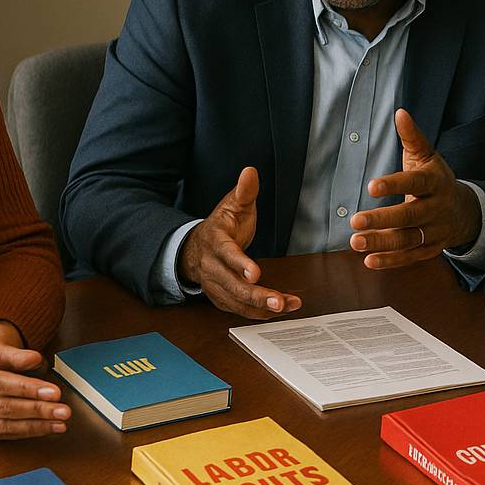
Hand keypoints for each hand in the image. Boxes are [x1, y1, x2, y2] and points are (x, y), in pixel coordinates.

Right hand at [0, 300, 69, 438]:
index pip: (0, 383)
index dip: (28, 388)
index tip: (52, 390)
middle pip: (7, 408)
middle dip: (38, 410)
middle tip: (66, 410)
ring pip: (4, 426)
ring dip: (35, 427)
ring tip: (61, 425)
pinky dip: (20, 434)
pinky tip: (40, 431)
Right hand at [177, 166, 300, 318]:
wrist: (196, 249)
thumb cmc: (221, 227)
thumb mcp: (231, 206)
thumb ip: (243, 192)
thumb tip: (250, 172)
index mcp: (216, 242)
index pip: (227, 254)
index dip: (240, 265)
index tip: (255, 273)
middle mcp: (213, 267)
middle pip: (233, 286)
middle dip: (257, 296)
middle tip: (280, 301)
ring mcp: (215, 285)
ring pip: (237, 302)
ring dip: (262, 307)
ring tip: (287, 306)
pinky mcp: (221, 298)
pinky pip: (239, 309)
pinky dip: (259, 312)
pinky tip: (280, 310)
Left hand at [349, 109, 480, 268]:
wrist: (465, 211)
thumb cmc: (437, 179)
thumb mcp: (427, 156)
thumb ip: (412, 137)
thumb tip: (400, 112)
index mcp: (435, 182)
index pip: (415, 183)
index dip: (394, 185)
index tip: (371, 186)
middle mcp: (436, 208)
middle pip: (409, 216)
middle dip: (382, 220)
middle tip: (354, 221)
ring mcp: (435, 231)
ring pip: (407, 239)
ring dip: (381, 243)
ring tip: (355, 242)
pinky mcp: (430, 249)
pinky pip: (410, 257)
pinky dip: (390, 261)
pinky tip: (369, 261)